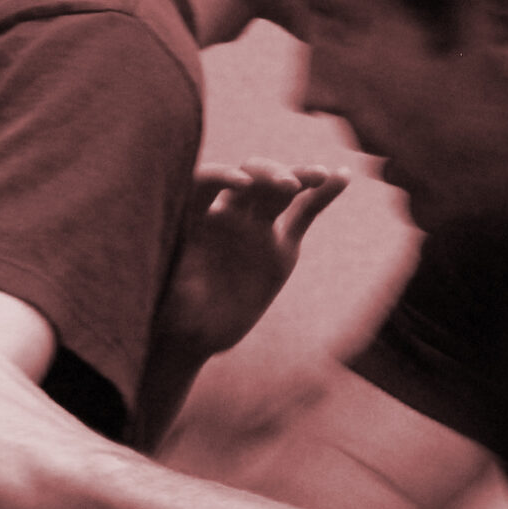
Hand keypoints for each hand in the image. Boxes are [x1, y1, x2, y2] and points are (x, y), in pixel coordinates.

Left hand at [158, 162, 347, 360]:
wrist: (196, 334)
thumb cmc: (172, 310)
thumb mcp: (168, 290)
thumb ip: (176, 270)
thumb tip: (166, 250)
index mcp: (195, 217)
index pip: (207, 182)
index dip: (223, 175)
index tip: (240, 183)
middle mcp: (227, 214)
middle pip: (250, 178)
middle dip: (269, 175)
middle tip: (287, 186)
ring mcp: (256, 228)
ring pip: (280, 192)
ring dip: (300, 177)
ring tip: (320, 174)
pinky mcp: (280, 246)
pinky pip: (304, 215)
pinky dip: (322, 196)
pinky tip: (341, 178)